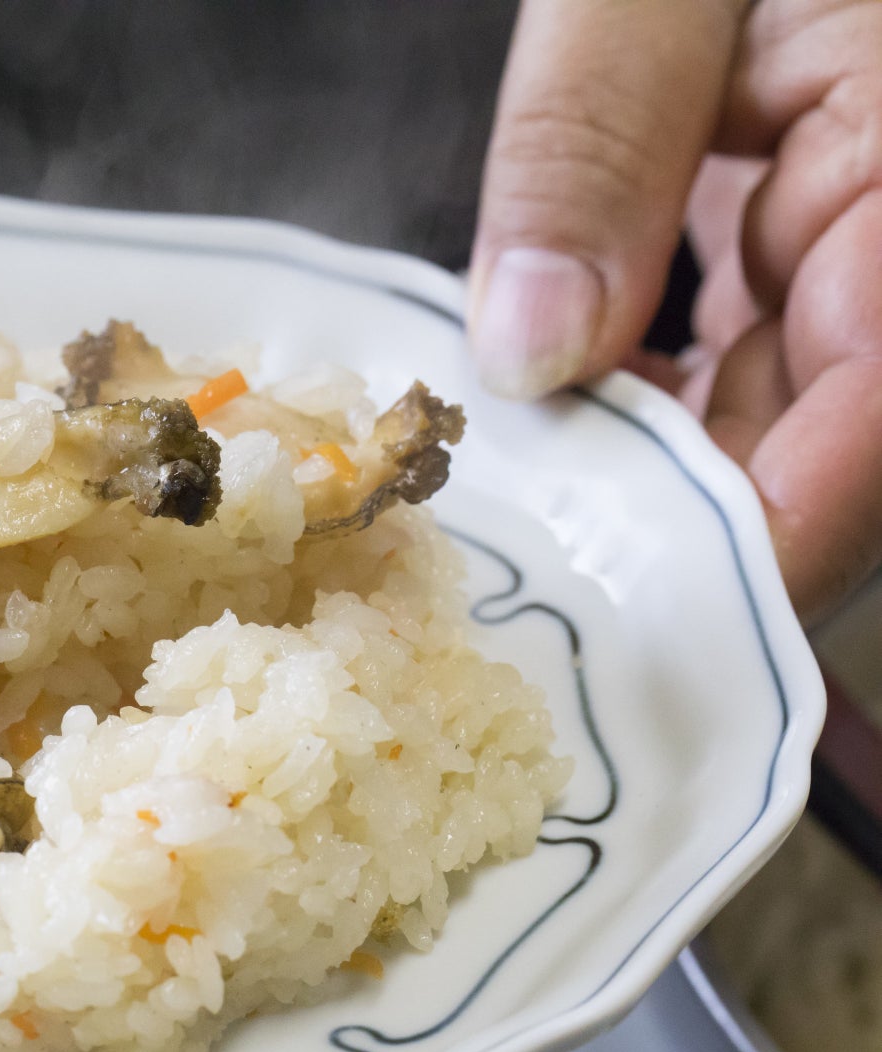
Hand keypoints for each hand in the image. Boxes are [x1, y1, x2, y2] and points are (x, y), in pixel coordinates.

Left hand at [470, 0, 881, 622]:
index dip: (771, 536)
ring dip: (640, 467)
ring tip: (506, 508)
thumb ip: (599, 131)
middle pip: (826, 444)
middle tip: (515, 588)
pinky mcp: (804, 213)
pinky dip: (637, 386)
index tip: (641, 619)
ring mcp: (859, 224)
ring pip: (774, 408)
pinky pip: (736, 342)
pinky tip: (545, 406)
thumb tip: (531, 350)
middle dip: (673, 524)